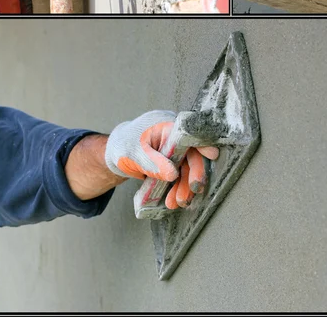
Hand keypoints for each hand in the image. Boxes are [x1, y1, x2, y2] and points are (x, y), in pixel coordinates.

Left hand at [104, 111, 218, 208]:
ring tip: (177, 203)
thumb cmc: (124, 145)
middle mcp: (173, 137)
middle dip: (192, 175)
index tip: (211, 155)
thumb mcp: (134, 153)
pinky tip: (172, 201)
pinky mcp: (172, 163)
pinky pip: (179, 176)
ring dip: (184, 187)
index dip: (201, 142)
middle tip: (191, 191)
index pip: (188, 132)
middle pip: (191, 154)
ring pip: (186, 169)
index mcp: (166, 125)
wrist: (115, 152)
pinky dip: (177, 188)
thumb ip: (152, 162)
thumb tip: (173, 174)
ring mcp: (174, 151)